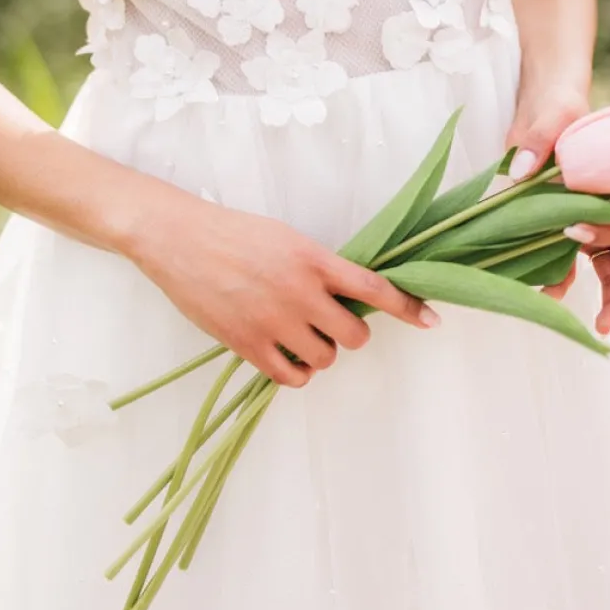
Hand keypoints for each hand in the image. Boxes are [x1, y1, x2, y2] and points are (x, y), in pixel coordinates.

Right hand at [127, 188, 438, 387]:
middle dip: (349, 334)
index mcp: (313, 259)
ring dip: (320, 352)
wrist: (179, 238)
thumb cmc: (233, 232)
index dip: (407, 307)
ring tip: (300, 334)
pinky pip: (290, 377)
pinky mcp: (246, 345)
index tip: (431, 319)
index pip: (374, 288)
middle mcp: (299, 293)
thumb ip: (319, 266)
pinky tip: (286, 356)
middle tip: (331, 323)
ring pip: (324, 359)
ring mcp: (273, 322)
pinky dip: (296, 372)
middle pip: (354, 336)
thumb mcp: (287, 238)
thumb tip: (350, 294)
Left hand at [506, 86, 609, 334]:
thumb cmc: (556, 108)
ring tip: (600, 327)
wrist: (539, 109)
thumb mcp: (550, 116)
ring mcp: (591, 220)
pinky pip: (574, 264)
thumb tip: (524, 169)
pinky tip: (549, 295)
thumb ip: (540, 139)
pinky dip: (565, 282)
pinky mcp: (566, 228)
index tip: (575, 232)